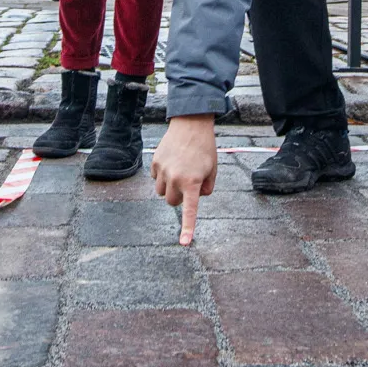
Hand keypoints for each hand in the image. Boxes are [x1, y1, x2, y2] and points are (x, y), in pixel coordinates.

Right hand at [152, 115, 218, 244]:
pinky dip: (162, 176)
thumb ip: (207, 187)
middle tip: (187, 185)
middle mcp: (175, 178)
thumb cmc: (204, 147)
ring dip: (169, 188)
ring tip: (179, 172)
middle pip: (172, 202)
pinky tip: (172, 163)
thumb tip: (198, 197)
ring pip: (161, 192)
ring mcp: (163, 171)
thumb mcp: (212, 169)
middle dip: (178, 198)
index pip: (190, 210)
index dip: (187, 228)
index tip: (185, 243)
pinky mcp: (155, 163)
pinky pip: (155, 178)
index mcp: (192, 182)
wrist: (191, 123)